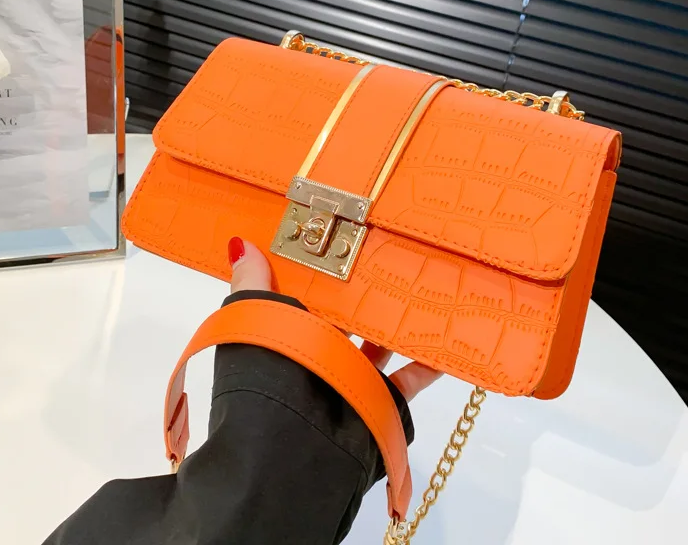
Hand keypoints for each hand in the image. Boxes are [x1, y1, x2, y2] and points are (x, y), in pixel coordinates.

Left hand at [228, 237, 442, 401]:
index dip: (328, 270)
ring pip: (383, 341)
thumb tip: (240, 243)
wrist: (292, 448)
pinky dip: (430, 362)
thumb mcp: (254, 319)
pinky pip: (411, 378)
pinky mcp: (379, 399)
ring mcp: (353, 377)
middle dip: (370, 289)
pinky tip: (447, 340)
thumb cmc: (270, 374)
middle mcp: (323, 353)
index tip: (348, 237)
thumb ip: (251, 283)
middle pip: (352, 314)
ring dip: (401, 319)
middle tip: (397, 252)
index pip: (312, 294)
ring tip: (426, 286)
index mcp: (291, 332)